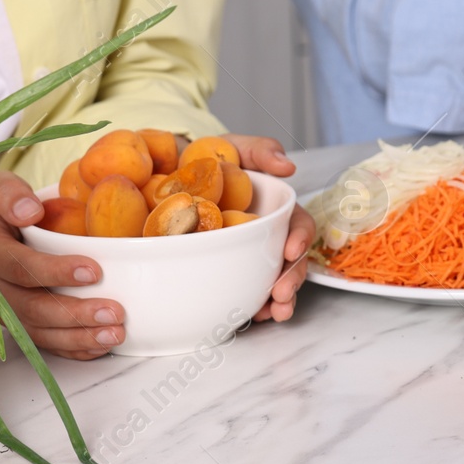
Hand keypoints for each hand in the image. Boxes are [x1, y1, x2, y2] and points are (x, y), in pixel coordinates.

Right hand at [0, 172, 123, 359]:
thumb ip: (10, 194)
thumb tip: (30, 211)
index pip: (18, 265)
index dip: (54, 271)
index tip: (93, 271)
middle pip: (30, 307)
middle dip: (73, 314)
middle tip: (114, 313)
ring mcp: (1, 308)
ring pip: (36, 331)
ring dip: (76, 337)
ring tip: (114, 334)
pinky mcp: (15, 321)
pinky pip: (41, 341)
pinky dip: (70, 348)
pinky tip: (99, 346)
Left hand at [212, 133, 309, 322]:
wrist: (164, 175)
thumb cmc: (205, 160)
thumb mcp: (233, 147)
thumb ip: (261, 150)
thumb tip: (288, 165)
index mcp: (273, 209)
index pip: (297, 224)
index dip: (300, 238)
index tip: (292, 250)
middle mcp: (266, 236)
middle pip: (291, 261)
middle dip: (292, 280)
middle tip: (281, 295)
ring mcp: (248, 255)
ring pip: (272, 281)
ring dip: (279, 300)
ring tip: (273, 314)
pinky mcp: (225, 270)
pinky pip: (244, 291)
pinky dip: (252, 306)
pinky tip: (252, 316)